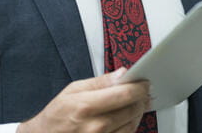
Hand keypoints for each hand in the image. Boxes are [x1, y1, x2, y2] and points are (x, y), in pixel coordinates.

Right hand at [17, 67, 150, 132]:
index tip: (144, 82)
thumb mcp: (72, 91)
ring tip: (136, 103)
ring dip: (138, 113)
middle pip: (132, 110)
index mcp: (86, 106)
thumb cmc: (56, 115)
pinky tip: (127, 119)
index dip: (139, 87)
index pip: (125, 94)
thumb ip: (99, 82)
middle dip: (141, 99)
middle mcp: (95, 127)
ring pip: (132, 125)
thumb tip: (122, 73)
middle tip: (144, 91)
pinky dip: (130, 126)